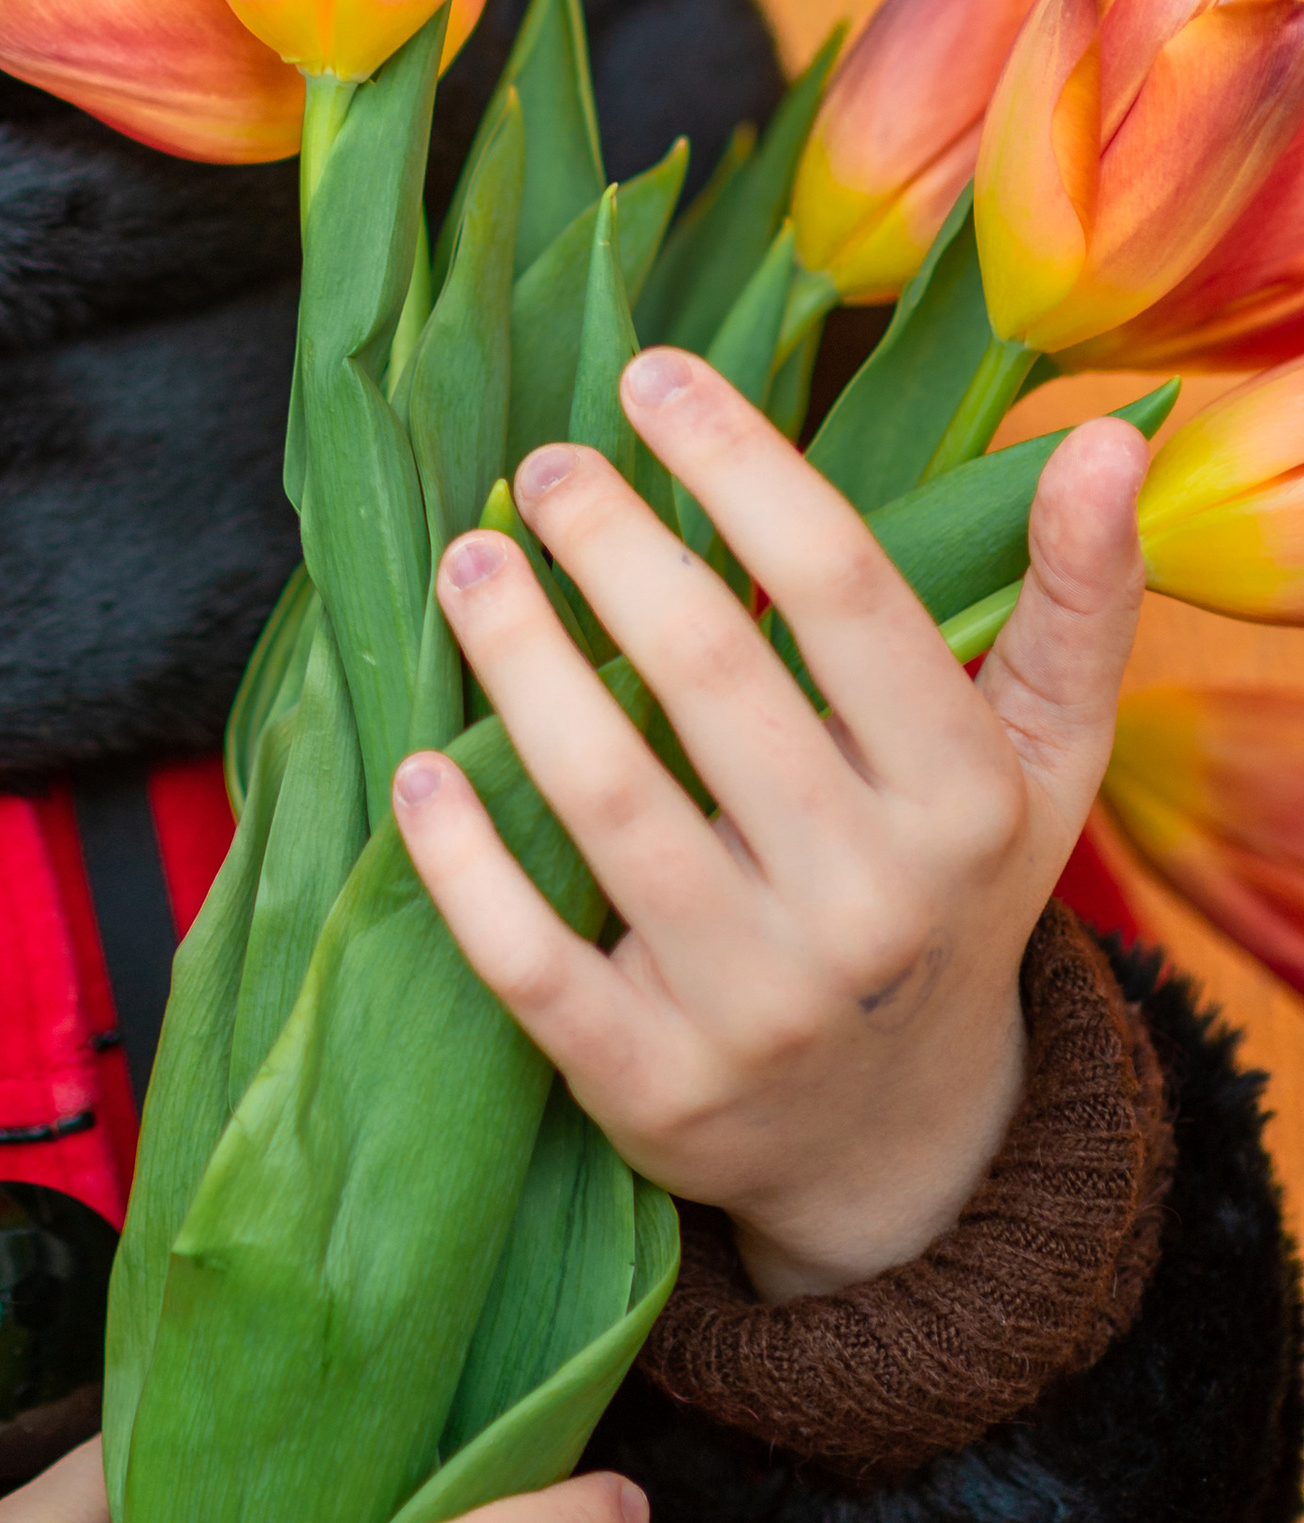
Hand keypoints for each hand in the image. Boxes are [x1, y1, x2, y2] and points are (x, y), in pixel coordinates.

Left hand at [392, 348, 1148, 1301]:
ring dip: (517, 661)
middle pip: (708, 674)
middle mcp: (869, 901)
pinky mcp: (649, 1086)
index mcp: (963, 797)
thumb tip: (1104, 438)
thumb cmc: (950, 889)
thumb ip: (1077, 598)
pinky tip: (417, 768)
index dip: (738, 464)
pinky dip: (461, 862)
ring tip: (467, 566)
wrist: (903, 1147)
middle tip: (541, 467)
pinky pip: (530, 961)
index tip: (649, 375)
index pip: (842, 590)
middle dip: (608, 542)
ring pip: (605, 798)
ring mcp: (756, 1003)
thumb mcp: (1042, 757)